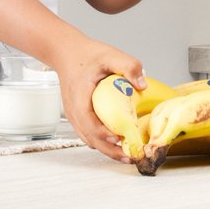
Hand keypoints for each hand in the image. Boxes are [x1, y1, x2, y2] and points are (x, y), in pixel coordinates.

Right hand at [51, 39, 145, 161]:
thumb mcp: (111, 55)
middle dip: (109, 150)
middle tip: (130, 156)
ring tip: (127, 155)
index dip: (102, 134)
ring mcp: (74, 115)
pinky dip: (102, 142)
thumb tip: (142, 85)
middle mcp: (74, 110)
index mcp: (80, 97)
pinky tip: (116, 144)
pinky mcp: (78, 116)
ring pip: (89, 139)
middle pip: (90, 137)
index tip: (118, 139)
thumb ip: (128, 67)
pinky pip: (89, 134)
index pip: (88, 122)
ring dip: (107, 149)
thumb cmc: (87, 55)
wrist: (67, 53)